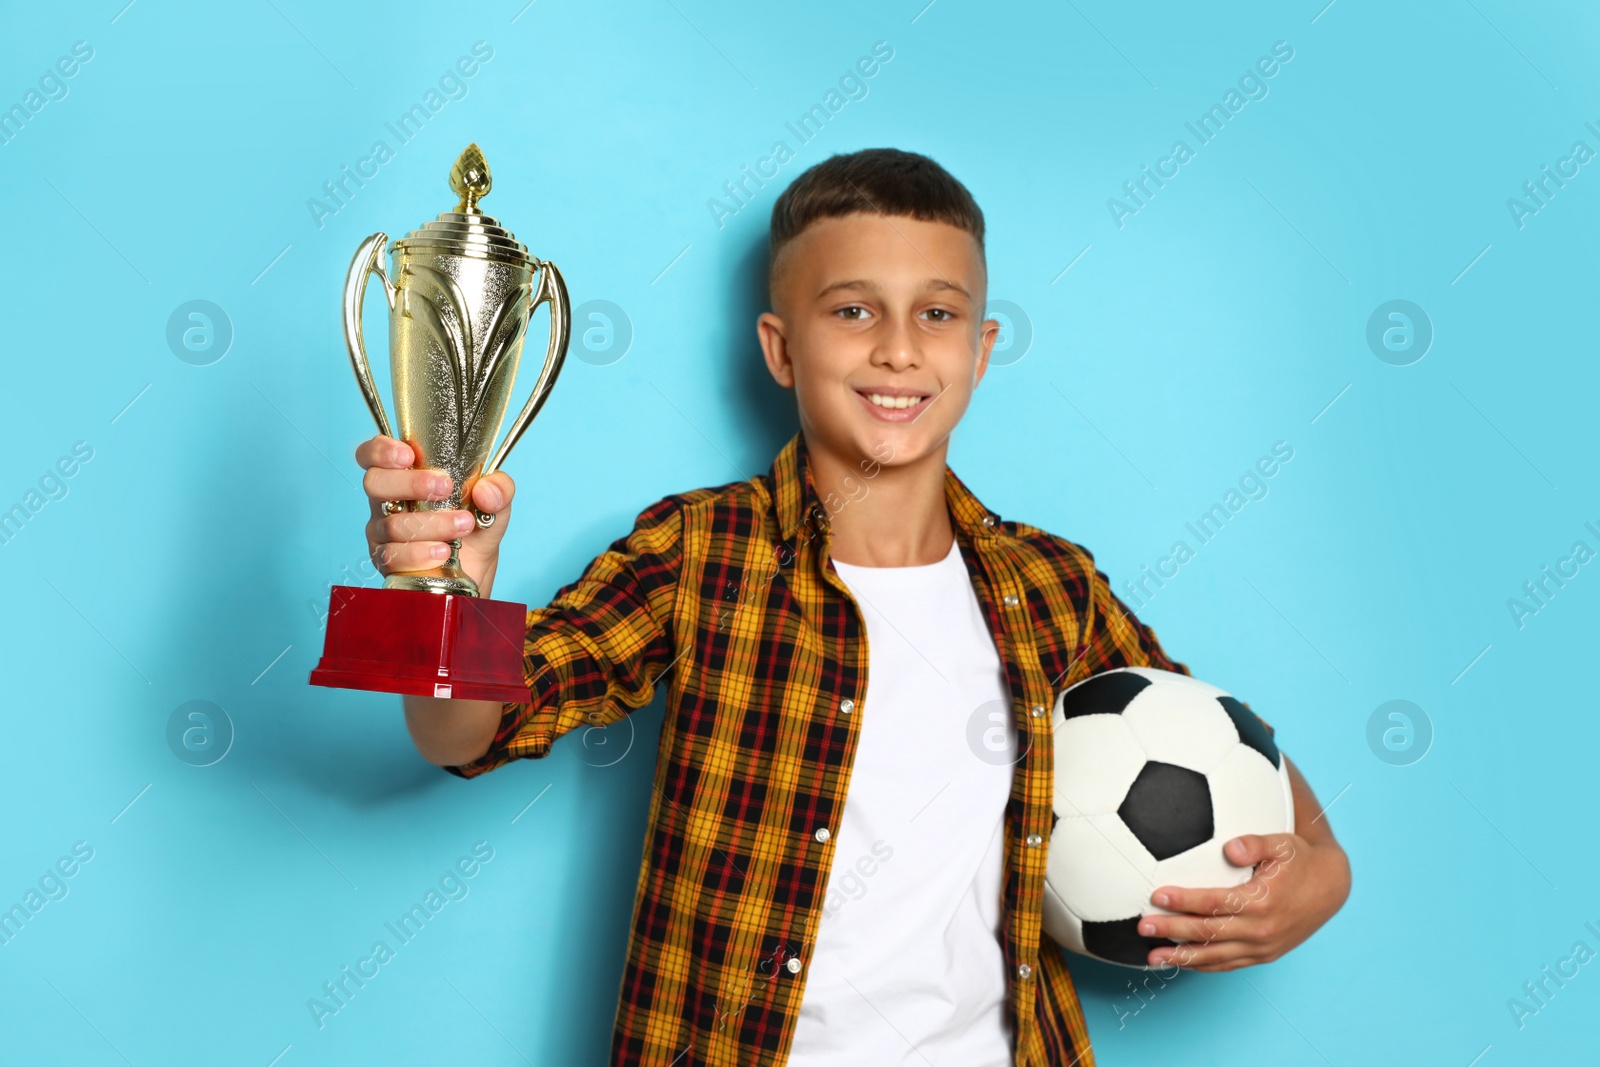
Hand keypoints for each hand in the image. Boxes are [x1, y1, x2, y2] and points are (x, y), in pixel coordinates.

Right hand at [355, 434, 515, 597]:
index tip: (408, 455)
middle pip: (375, 483)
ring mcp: (382, 531)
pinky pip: (392, 556)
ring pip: (391, 523)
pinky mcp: (387, 561)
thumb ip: (499, 487)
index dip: (382, 450)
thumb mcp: (497, 500)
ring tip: (463, 526)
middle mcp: (387, 500)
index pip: (373, 454)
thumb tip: (485, 491)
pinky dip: (420, 553)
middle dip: (410, 483)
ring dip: (430, 524)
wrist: (477, 566)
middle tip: (445, 488)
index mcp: (405, 474)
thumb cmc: (476, 522)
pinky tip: (443, 551)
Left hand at [1137, 831, 1350, 971]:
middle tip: (1142, 926)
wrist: (1331, 887)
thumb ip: (1255, 843)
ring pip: (1215, 956)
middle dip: (1172, 930)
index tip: (1157, 896)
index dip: (1184, 900)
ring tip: (1151, 957)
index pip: (1214, 903)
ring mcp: (1263, 947)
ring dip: (1182, 958)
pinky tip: (1181, 962)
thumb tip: (1229, 847)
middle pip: (1207, 933)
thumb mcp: (1283, 843)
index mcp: (1262, 902)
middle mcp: (1261, 930)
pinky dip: (1204, 965)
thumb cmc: (1301, 859)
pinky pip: (1229, 964)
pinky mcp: (1264, 955)